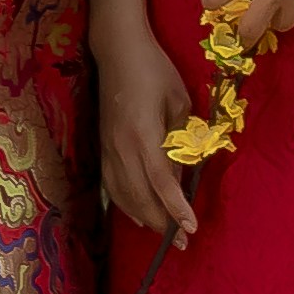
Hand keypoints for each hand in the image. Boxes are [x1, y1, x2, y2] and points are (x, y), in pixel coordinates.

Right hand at [89, 12, 201, 239]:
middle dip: (162, 223)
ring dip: (145, 218)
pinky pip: (113, 185)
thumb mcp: (180, 100)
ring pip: (124, 195)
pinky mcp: (102, 147)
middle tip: (182, 242)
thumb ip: (182, 138)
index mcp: (143, 134)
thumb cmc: (155, 70)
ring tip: (165, 234)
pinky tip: (139, 217)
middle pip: (141, 196)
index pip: (161, 182)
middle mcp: (121, 147)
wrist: (118, 50)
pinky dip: (127, 205)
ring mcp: (108, 148)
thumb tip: (184, 171)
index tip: (191, 228)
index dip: (176, 208)